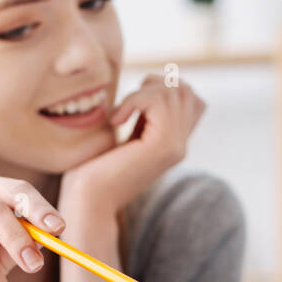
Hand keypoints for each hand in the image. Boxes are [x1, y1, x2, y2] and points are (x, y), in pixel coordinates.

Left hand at [59, 75, 205, 221]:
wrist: (89, 199)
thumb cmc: (95, 169)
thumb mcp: (128, 135)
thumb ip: (146, 117)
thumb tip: (156, 82)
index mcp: (174, 144)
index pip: (192, 99)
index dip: (164, 88)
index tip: (134, 104)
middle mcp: (181, 146)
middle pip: (185, 90)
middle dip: (154, 84)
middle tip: (127, 105)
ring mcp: (176, 146)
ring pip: (174, 92)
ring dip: (141, 92)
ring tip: (120, 114)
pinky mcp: (164, 146)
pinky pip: (158, 101)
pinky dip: (133, 100)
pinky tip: (115, 120)